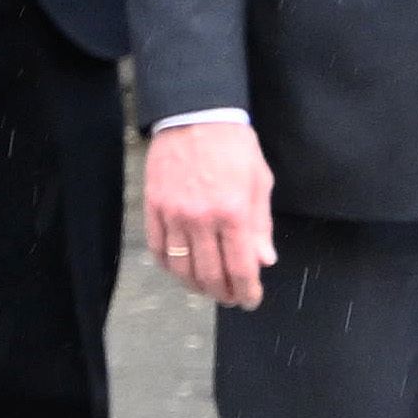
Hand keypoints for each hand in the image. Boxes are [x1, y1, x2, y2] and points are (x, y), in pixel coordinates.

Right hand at [147, 115, 278, 310]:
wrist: (196, 116)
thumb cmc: (234, 146)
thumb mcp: (260, 182)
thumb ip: (261, 226)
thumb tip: (264, 261)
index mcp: (234, 213)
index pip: (240, 267)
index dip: (247, 291)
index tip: (250, 301)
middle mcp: (201, 218)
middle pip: (209, 274)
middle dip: (222, 294)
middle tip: (230, 299)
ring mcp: (173, 214)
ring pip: (180, 267)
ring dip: (195, 286)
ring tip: (207, 289)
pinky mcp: (154, 207)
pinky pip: (158, 249)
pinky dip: (169, 266)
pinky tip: (181, 270)